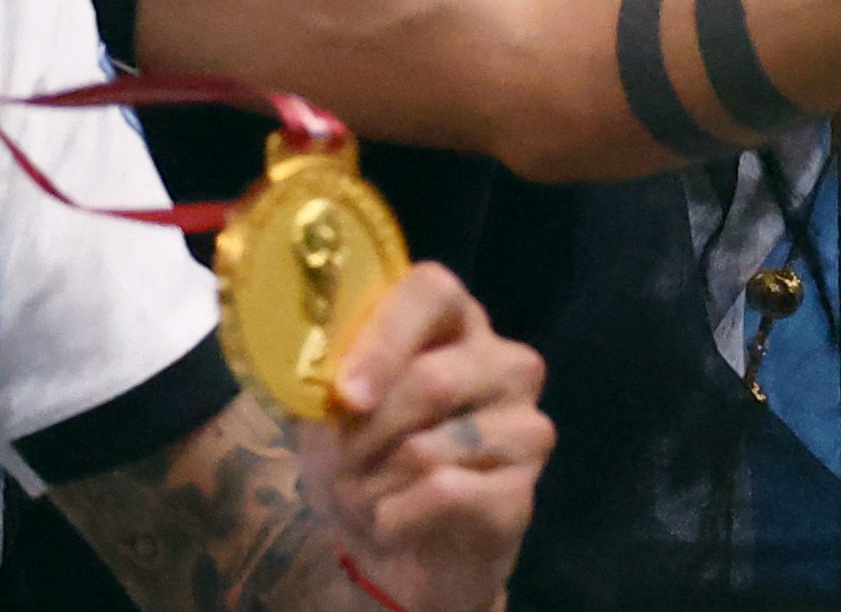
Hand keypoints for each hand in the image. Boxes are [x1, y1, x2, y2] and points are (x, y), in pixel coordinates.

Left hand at [311, 262, 550, 611]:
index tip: (345, 394)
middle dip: (367, 433)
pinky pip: (446, 495)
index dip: (385, 339)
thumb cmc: (363, 459)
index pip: (432, 291)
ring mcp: (525, 428)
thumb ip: (324, 374)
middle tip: (341, 460)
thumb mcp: (329, 411)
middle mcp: (505, 364)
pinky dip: (397, 515)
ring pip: (432, 448)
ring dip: (375, 482)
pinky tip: (390, 522)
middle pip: (433, 380)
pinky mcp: (521, 494)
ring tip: (363, 495)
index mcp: (454, 323)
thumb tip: (315, 364)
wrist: (393, 548)